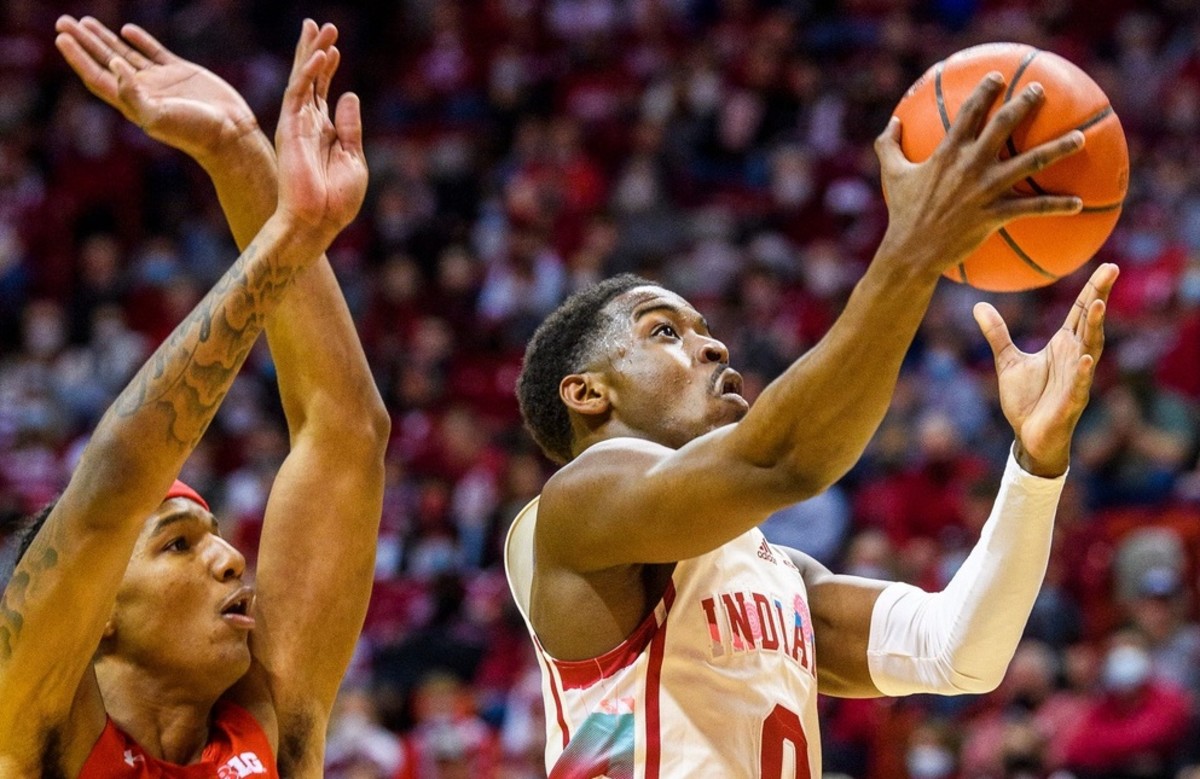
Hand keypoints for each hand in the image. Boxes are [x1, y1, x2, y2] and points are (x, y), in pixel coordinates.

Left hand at [54, 15, 260, 164]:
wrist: (230, 134)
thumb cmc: (194, 131)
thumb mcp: (158, 116)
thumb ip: (132, 93)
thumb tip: (113, 64)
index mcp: (132, 103)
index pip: (96, 76)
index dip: (77, 57)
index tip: (61, 37)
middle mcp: (143, 91)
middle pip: (105, 62)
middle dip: (83, 42)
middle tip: (63, 22)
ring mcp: (162, 81)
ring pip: (126, 54)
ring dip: (105, 38)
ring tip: (85, 22)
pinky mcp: (181, 73)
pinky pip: (155, 53)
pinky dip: (141, 40)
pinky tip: (128, 31)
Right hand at [274, 20, 366, 238]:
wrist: (317, 222)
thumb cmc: (336, 201)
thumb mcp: (353, 159)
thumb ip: (350, 127)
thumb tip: (349, 94)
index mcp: (323, 133)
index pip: (323, 93)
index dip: (327, 69)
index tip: (334, 48)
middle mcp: (307, 125)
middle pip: (309, 80)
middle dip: (314, 51)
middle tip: (321, 25)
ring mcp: (296, 125)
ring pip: (302, 80)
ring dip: (311, 53)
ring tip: (320, 28)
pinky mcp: (290, 130)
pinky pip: (298, 95)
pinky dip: (308, 74)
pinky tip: (320, 55)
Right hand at [876, 74, 1085, 278]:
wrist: (912, 251)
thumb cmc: (902, 213)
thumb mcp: (892, 174)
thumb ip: (888, 145)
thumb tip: (892, 122)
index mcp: (947, 152)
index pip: (970, 112)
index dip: (986, 90)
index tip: (998, 77)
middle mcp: (971, 164)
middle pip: (1004, 125)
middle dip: (1025, 103)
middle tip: (1040, 90)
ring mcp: (986, 189)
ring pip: (1030, 162)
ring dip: (1058, 148)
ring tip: (1081, 138)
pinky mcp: (996, 214)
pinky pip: (1033, 208)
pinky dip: (1057, 205)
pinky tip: (1077, 203)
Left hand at [974, 263, 1118, 476]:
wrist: (1029, 436)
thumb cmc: (1027, 399)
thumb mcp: (1008, 361)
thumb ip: (997, 333)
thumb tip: (978, 306)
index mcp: (1064, 345)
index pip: (1081, 312)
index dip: (1093, 289)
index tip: (1108, 265)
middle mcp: (1075, 357)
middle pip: (1091, 322)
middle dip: (1100, 296)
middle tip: (1112, 269)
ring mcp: (1077, 378)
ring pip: (1090, 348)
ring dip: (1095, 327)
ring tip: (1098, 304)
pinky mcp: (1071, 401)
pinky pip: (1079, 385)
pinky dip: (1083, 372)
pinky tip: (1086, 359)